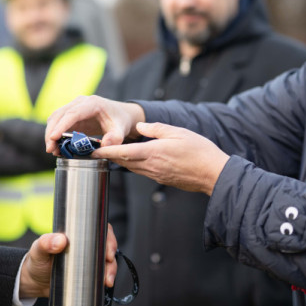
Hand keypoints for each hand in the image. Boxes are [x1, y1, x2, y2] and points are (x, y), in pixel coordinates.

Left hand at [18, 225, 118, 298]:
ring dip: (112, 268)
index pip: (97, 228)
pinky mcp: (88, 275)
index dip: (107, 235)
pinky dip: (107, 278)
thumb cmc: (36, 261)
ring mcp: (88, 260)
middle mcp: (85, 245)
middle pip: (105, 243)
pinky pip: (102, 274)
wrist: (34, 283)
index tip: (107, 247)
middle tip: (108, 262)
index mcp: (75, 234)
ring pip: (107, 260)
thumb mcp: (38, 250)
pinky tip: (106, 284)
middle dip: (112, 252)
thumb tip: (61, 240)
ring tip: (107, 279)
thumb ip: (45, 243)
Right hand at [45, 95, 144, 154]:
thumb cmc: (120, 121)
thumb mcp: (121, 130)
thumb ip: (115, 138)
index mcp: (92, 103)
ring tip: (53, 151)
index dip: (61, 125)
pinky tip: (57, 147)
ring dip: (51, 134)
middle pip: (59, 115)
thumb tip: (105, 145)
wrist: (120, 115)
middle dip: (51, 132)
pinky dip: (55, 135)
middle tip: (50, 149)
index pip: (73, 113)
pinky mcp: (71, 116)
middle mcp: (80, 103)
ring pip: (55, 118)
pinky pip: (58, 123)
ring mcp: (74, 108)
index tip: (53, 138)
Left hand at [93, 122, 228, 195]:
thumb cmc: (199, 151)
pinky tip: (133, 159)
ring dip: (120, 161)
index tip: (92, 150)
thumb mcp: (178, 132)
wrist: (214, 174)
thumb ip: (156, 128)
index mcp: (152, 152)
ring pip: (132, 167)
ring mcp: (156, 175)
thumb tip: (140, 126)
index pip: (122, 152)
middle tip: (95, 150)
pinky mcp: (162, 179)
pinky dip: (134, 165)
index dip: (105, 152)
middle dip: (109, 156)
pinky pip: (143, 171)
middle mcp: (151, 166)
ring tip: (110, 153)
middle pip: (123, 162)